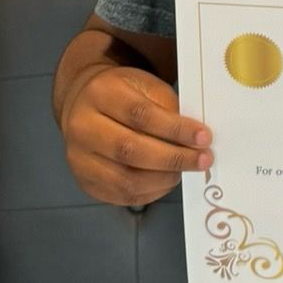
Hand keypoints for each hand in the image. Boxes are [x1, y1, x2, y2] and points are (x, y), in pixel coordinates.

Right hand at [61, 62, 212, 209]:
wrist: (84, 104)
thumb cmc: (123, 95)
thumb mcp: (145, 86)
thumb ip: (169, 109)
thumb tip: (196, 140)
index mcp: (100, 93)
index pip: (140, 114)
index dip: (175, 129)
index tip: (203, 137)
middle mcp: (82, 127)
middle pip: (130, 150)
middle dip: (173, 158)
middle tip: (203, 159)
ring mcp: (78, 158)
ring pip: (126, 179)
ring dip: (164, 179)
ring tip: (185, 170)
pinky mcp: (85, 181)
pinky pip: (122, 195)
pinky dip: (151, 192)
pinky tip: (167, 180)